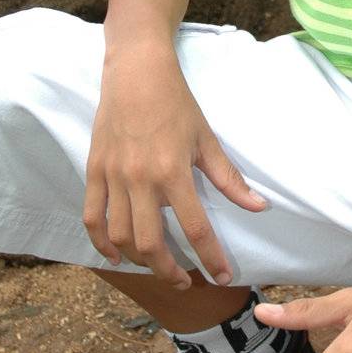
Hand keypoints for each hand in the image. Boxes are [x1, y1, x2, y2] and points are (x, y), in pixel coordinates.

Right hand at [83, 38, 268, 286]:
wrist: (136, 72)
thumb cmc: (176, 103)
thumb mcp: (207, 139)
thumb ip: (229, 178)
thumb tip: (259, 207)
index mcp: (173, 171)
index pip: (195, 227)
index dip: (210, 257)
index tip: (221, 277)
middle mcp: (140, 179)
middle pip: (150, 243)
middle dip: (170, 271)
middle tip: (186, 280)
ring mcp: (113, 176)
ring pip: (120, 236)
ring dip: (139, 261)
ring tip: (157, 266)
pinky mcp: (94, 171)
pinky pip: (92, 217)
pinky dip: (101, 243)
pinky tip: (116, 255)